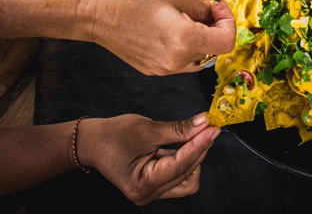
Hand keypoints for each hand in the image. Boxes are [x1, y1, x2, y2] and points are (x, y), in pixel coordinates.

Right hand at [78, 113, 219, 205]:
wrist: (93, 142)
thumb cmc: (113, 135)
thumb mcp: (149, 129)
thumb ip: (180, 129)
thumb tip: (204, 123)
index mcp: (142, 183)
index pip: (181, 163)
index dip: (200, 144)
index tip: (213, 128)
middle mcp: (147, 194)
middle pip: (187, 171)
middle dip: (198, 147)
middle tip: (207, 125)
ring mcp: (151, 193)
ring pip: (188, 178)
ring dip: (192, 156)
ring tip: (187, 135)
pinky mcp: (155, 187)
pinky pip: (179, 177)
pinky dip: (184, 160)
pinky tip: (179, 144)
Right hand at [80, 0, 235, 74]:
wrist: (93, 12)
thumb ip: (202, 6)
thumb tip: (215, 12)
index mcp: (185, 40)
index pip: (227, 42)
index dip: (229, 23)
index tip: (219, 9)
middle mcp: (177, 61)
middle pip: (214, 50)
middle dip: (215, 29)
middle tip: (205, 9)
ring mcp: (165, 69)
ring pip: (199, 58)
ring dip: (202, 39)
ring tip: (187, 18)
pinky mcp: (154, 70)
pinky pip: (181, 61)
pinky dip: (186, 46)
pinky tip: (171, 28)